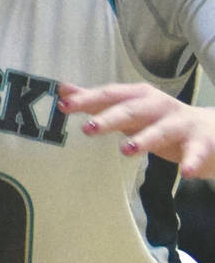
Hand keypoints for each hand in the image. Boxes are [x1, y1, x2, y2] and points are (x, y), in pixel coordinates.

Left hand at [60, 81, 214, 177]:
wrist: (212, 131)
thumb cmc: (161, 120)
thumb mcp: (129, 109)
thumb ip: (97, 102)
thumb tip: (63, 90)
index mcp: (139, 97)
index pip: (109, 95)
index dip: (87, 99)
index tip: (64, 105)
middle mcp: (158, 107)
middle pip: (131, 110)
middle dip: (110, 118)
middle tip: (89, 128)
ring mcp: (180, 125)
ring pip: (161, 131)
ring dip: (144, 139)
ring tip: (126, 149)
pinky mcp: (201, 144)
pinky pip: (195, 153)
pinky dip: (191, 162)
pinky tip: (186, 173)